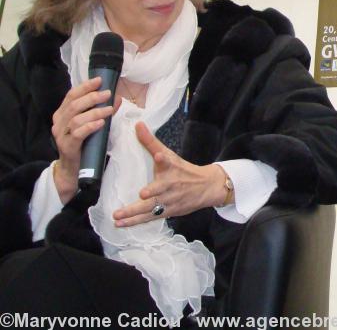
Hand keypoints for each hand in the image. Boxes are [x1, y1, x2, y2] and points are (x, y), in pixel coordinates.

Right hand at [50, 76, 120, 202]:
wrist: (73, 169)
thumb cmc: (84, 144)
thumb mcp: (92, 124)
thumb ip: (102, 111)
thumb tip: (117, 97)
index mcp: (62, 114)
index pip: (71, 95)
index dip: (85, 86)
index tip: (100, 80)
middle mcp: (59, 122)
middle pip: (74, 105)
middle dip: (92, 97)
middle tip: (108, 93)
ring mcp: (61, 135)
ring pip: (76, 118)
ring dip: (95, 112)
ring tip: (109, 109)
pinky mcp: (67, 147)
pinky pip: (77, 134)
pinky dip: (90, 126)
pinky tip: (101, 123)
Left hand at [112, 122, 227, 226]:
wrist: (206, 187)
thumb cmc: (183, 170)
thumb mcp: (169, 154)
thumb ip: (150, 141)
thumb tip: (137, 124)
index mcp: (171, 167)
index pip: (167, 161)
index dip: (163, 158)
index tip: (159, 156)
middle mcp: (171, 184)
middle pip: (160, 188)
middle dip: (152, 191)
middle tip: (143, 193)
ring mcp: (170, 200)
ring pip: (151, 208)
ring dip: (134, 213)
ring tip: (117, 216)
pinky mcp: (168, 211)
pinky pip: (149, 218)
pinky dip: (135, 222)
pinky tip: (121, 224)